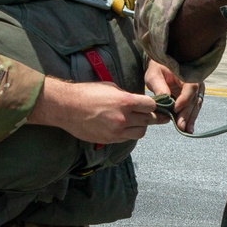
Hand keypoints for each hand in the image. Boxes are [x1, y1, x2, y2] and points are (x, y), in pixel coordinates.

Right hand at [27, 77, 159, 141]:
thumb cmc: (86, 93)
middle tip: (160, 116)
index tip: (154, 105)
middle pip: (149, 120)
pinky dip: (129, 133)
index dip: (154, 104)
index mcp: (125, 101)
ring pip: (141, 132)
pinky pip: (127, 138)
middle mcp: (123, 117)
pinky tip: (126, 127)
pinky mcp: (110, 139)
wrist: (66, 107)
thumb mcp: (110, 87)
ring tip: (139, 122)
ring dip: (142, 127)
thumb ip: (126, 96)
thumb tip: (137, 102)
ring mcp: (117, 130)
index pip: (151, 105)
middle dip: (153, 117)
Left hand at [143, 61, 204, 133]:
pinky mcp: (193, 97)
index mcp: (187, 73)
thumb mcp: (154, 75)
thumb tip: (165, 98)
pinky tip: (188, 129)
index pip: (190, 87)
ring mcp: (196, 90)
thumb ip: (159, 86)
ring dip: (190, 118)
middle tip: (181, 126)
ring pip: (195, 105)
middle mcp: (195, 81)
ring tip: (186, 130)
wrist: (162, 67)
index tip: (175, 109)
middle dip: (187, 114)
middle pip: (194, 99)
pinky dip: (190, 118)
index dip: (184, 99)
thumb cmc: (157, 68)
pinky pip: (193, 108)